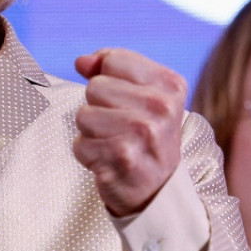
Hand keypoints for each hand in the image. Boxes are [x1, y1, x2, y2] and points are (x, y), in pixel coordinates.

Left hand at [72, 48, 184, 217]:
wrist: (159, 190)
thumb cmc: (145, 135)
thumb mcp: (143, 94)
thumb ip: (110, 69)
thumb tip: (81, 61)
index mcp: (170, 85)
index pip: (113, 60)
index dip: (108, 77)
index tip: (125, 99)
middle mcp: (161, 107)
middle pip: (95, 87)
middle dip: (99, 107)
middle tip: (122, 127)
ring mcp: (142, 133)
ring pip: (83, 115)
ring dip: (92, 132)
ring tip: (115, 143)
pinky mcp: (121, 158)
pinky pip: (80, 144)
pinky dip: (89, 154)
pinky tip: (110, 161)